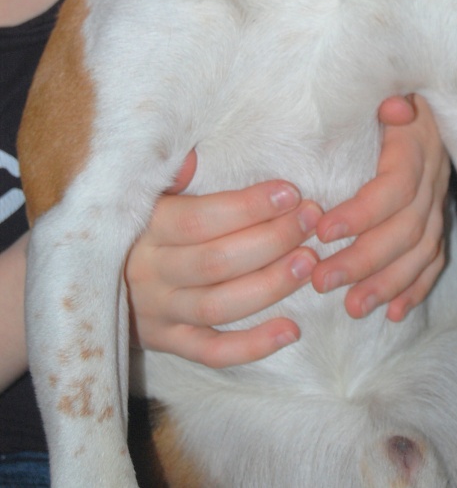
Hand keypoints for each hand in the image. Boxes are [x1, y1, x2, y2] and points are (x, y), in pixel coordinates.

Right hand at [125, 152, 322, 367]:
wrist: (92, 279)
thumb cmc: (139, 225)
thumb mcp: (146, 193)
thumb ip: (170, 176)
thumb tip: (192, 157)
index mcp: (146, 230)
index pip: (199, 221)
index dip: (247, 208)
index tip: (290, 193)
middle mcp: (150, 275)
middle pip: (216, 262)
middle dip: (271, 240)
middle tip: (311, 221)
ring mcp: (159, 314)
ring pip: (218, 307)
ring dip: (269, 285)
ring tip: (309, 263)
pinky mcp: (169, 344)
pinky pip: (213, 352)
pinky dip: (253, 346)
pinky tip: (292, 330)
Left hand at [312, 95, 448, 320]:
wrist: (422, 94)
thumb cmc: (385, 91)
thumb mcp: (383, 85)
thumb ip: (387, 99)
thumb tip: (395, 106)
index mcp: (417, 145)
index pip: (396, 187)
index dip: (363, 212)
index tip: (322, 231)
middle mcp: (434, 176)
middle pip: (407, 228)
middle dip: (365, 259)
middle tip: (321, 280)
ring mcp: (440, 199)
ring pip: (423, 251)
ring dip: (388, 283)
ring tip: (352, 307)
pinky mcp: (440, 216)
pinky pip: (436, 259)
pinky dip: (416, 287)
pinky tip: (394, 313)